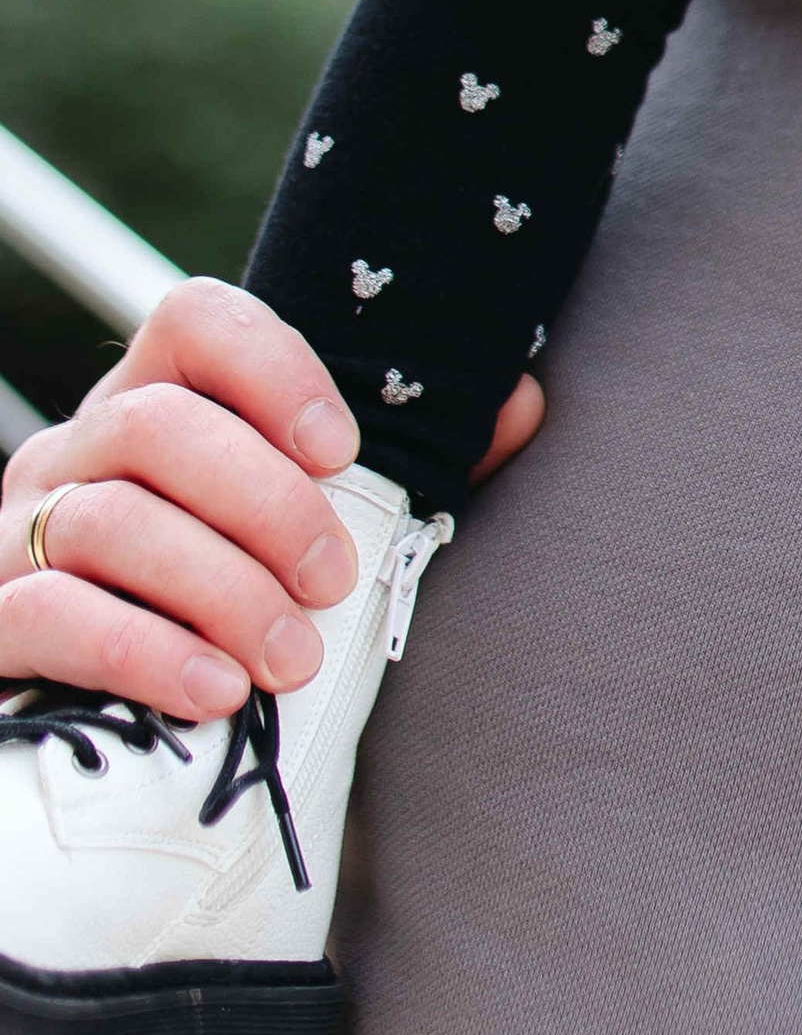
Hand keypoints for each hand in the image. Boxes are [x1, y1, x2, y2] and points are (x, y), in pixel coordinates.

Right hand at [0, 281, 538, 722]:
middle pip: (158, 427)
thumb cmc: (216, 600)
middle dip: (267, 504)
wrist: (83, 716)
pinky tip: (214, 692)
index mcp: (151, 401)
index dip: (272, 368)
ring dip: (219, 590)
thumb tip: (519, 403)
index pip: (193, 318)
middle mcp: (72, 450)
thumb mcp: (298, 530)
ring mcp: (18, 532)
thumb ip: (405, 469)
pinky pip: (48, 613)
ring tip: (292, 659)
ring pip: (109, 521)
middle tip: (338, 581)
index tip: (343, 450)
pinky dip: (141, 651)